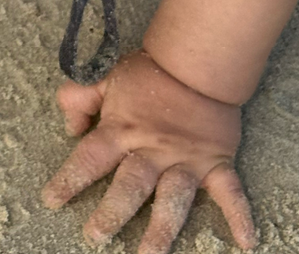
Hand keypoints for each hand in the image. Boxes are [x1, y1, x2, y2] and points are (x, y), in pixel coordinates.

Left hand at [42, 51, 256, 253]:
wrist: (196, 62)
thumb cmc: (147, 71)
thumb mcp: (105, 77)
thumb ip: (80, 97)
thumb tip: (70, 127)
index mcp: (122, 130)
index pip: (90, 158)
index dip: (69, 179)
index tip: (51, 201)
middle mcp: (152, 150)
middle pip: (129, 187)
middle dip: (111, 213)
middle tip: (95, 237)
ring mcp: (185, 160)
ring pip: (172, 200)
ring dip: (161, 230)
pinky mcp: (215, 163)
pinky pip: (230, 192)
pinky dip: (239, 216)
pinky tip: (246, 243)